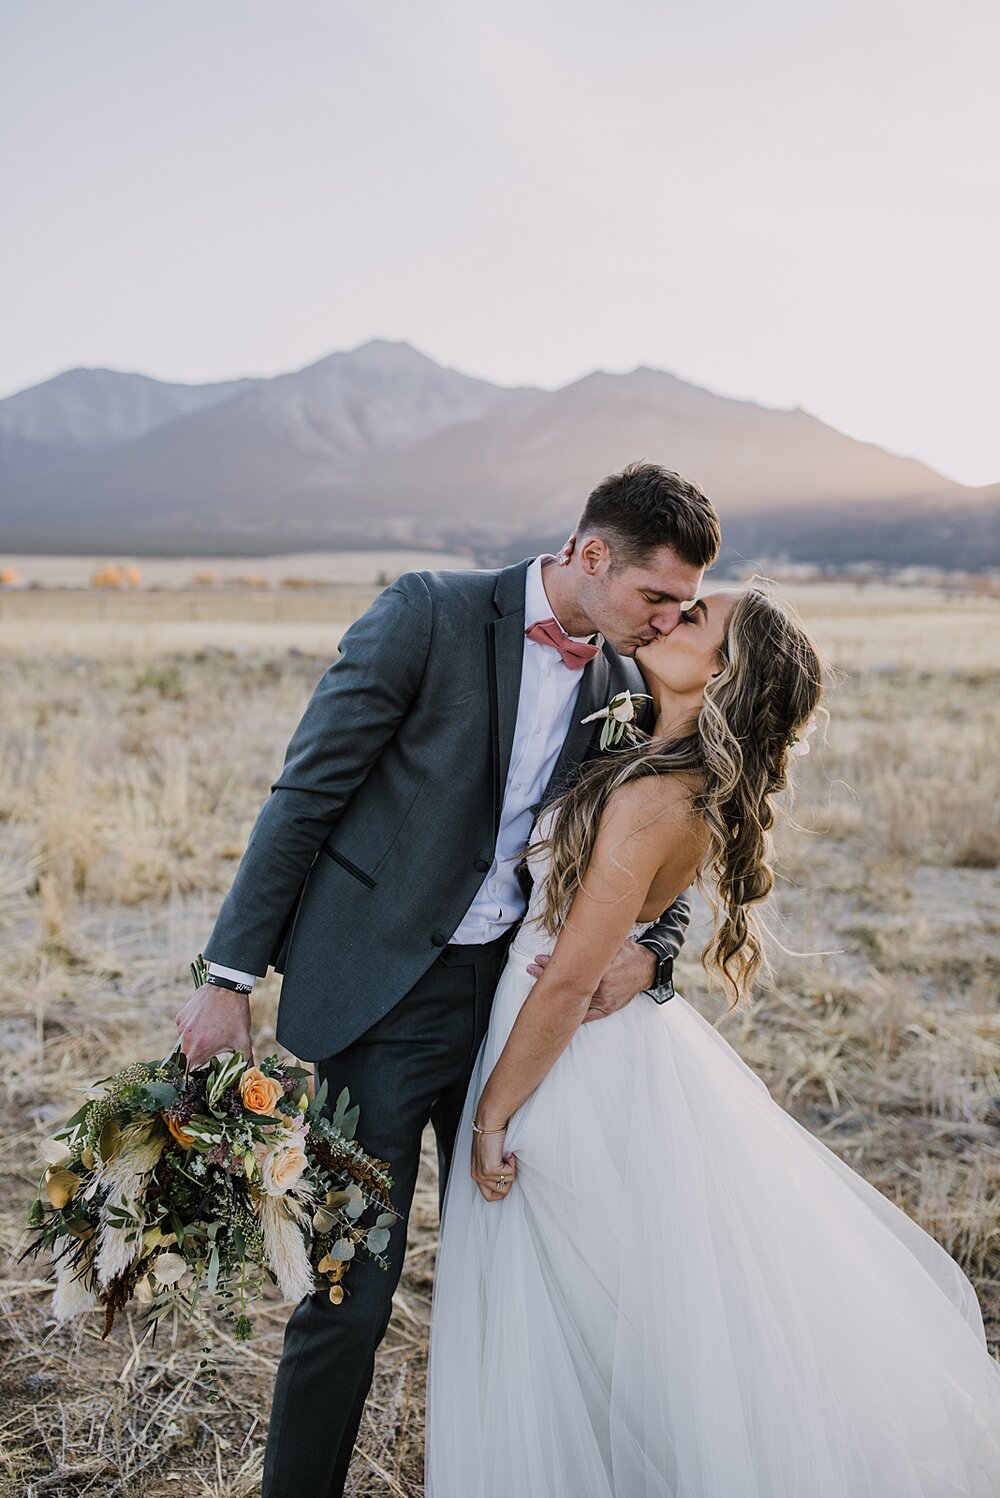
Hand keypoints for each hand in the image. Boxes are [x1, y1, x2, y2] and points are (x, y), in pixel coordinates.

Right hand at [175, 984, 253, 1069]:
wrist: (227, 987)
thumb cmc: (235, 1015)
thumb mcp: (243, 1040)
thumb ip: (246, 1062)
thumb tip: (249, 1077)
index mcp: (199, 1049)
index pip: (185, 1072)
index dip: (191, 1077)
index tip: (199, 1076)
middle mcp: (186, 1039)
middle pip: (184, 1058)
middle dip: (196, 1058)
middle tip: (209, 1052)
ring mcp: (181, 1027)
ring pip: (183, 1043)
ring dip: (194, 1042)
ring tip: (211, 1033)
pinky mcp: (180, 1016)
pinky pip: (183, 1029)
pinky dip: (192, 1029)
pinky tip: (206, 1022)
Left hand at [471, 1123, 516, 1202]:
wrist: (489, 1123)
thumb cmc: (491, 1136)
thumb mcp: (488, 1158)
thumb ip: (492, 1171)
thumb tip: (505, 1181)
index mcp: (476, 1174)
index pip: (488, 1196)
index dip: (501, 1190)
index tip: (505, 1178)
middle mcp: (478, 1176)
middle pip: (500, 1193)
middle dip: (508, 1180)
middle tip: (506, 1165)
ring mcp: (484, 1174)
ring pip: (507, 1183)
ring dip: (510, 1169)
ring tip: (505, 1156)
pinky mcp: (491, 1169)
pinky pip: (510, 1173)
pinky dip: (512, 1162)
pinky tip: (506, 1153)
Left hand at [527, 940, 656, 1022]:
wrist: (647, 969)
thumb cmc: (628, 953)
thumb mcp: (613, 941)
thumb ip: (596, 938)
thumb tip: (576, 927)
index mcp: (604, 969)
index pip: (572, 968)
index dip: (553, 963)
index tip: (538, 959)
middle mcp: (603, 987)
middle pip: (569, 984)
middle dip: (548, 976)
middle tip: (532, 969)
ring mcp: (605, 1000)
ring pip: (575, 999)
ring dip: (556, 993)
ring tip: (539, 987)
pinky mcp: (607, 1009)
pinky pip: (586, 1015)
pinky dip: (572, 1013)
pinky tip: (556, 1010)